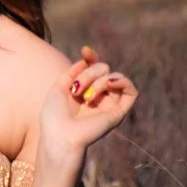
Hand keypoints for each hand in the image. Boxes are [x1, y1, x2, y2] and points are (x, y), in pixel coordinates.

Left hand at [39, 45, 137, 166]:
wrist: (60, 135)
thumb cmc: (54, 115)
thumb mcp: (60, 87)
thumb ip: (73, 72)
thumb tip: (86, 60)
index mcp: (84, 91)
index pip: (94, 67)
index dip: (92, 57)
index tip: (85, 50)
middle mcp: (98, 96)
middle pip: (103, 68)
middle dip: (88, 74)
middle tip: (76, 90)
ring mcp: (109, 104)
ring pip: (113, 77)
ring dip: (99, 80)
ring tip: (87, 95)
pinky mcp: (118, 112)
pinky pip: (131, 91)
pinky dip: (123, 82)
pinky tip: (110, 83)